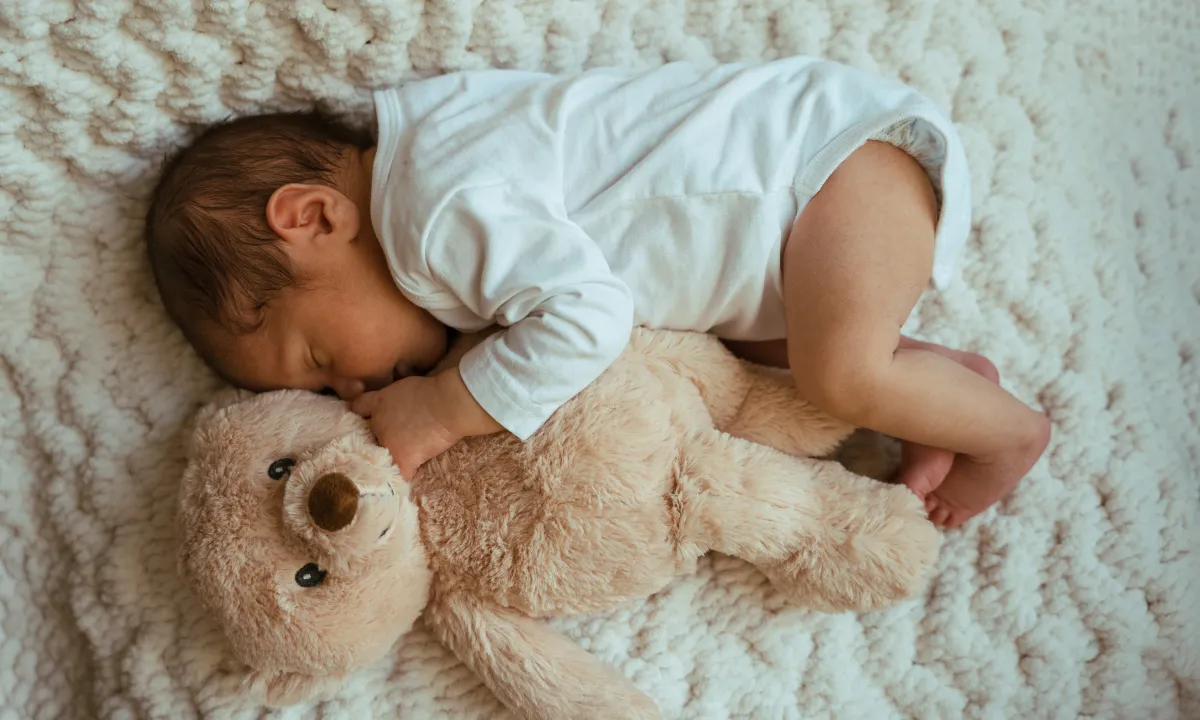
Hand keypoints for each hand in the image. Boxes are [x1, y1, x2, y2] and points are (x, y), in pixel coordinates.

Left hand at [350, 369, 502, 478]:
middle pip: (367, 435)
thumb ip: (399, 392)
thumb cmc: (435, 390)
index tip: (361, 418)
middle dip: (372, 439)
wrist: (446, 404)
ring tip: (384, 467)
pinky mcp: (402, 458)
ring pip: (378, 457)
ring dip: (382, 461)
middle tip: (381, 445)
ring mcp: (388, 442)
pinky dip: (399, 480)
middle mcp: (377, 423)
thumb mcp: (409, 382)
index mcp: (379, 402)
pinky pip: (396, 475)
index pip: (359, 407)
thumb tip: (400, 397)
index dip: (359, 413)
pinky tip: (400, 483)